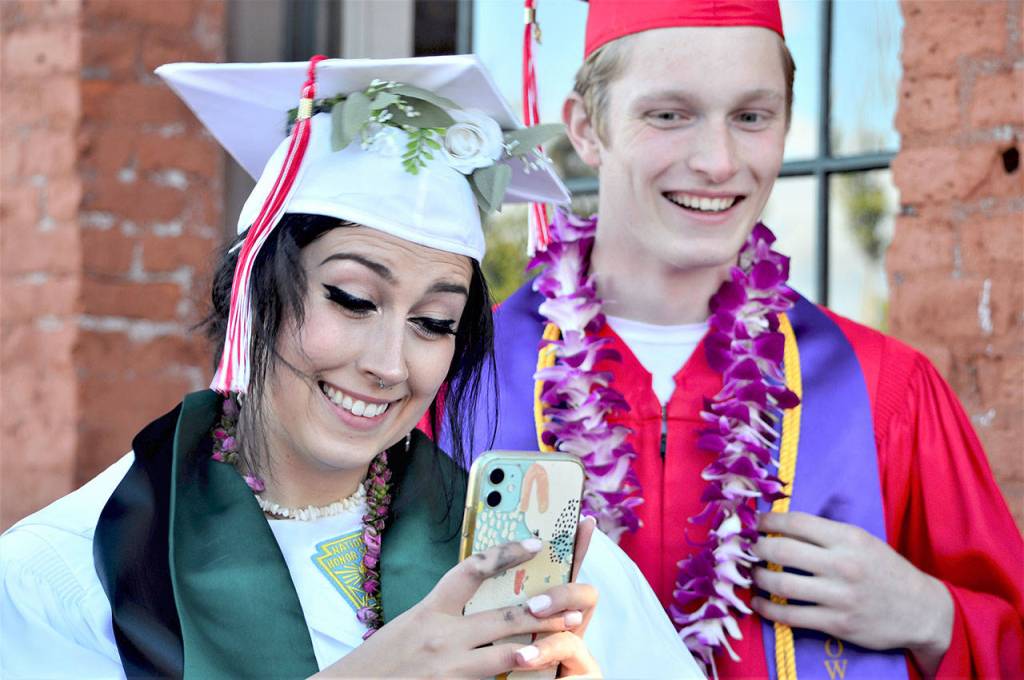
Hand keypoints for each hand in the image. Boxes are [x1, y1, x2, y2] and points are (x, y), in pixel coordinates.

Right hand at [316, 538, 599, 677]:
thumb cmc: (381, 659)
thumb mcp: (411, 625)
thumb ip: (445, 614)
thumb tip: (481, 600)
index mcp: (430, 610)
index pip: (473, 569)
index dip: (507, 553)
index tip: (536, 543)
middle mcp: (442, 635)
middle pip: (504, 615)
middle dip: (542, 608)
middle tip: (572, 602)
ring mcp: (449, 668)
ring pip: (507, 653)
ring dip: (540, 645)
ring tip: (565, 637)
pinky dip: (512, 676)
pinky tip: (535, 673)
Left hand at [751, 512, 952, 674]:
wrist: (922, 610)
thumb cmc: (886, 570)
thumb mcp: (862, 540)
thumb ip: (826, 533)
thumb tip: (782, 523)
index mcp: (848, 538)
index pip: (796, 522)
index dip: (767, 521)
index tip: (754, 522)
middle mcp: (842, 565)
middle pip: (781, 551)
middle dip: (756, 548)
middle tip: (746, 548)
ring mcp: (839, 596)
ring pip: (781, 584)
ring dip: (757, 578)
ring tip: (751, 573)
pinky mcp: (837, 624)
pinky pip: (790, 616)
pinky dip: (767, 608)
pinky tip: (759, 602)